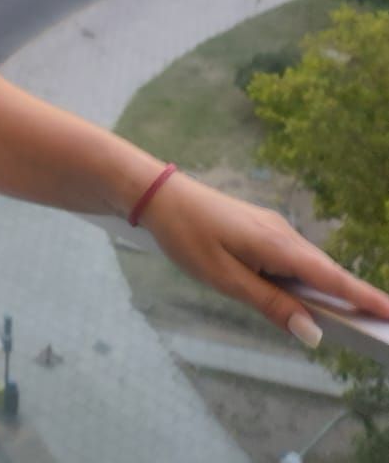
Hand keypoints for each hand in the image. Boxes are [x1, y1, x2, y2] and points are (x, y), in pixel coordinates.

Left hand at [139, 171, 388, 345]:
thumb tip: (313, 332)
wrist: (159, 194)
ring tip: (354, 321)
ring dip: (330, 291)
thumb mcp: (225, 279)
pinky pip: (293, 258)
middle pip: (327, 272)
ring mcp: (272, 228)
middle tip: (380, 329)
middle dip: (355, 299)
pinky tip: (308, 297)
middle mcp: (282, 233)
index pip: (333, 278)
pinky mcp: (260, 228)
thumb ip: (270, 304)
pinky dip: (307, 278)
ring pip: (309, 265)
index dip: (366, 299)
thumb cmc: (188, 236)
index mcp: (277, 245)